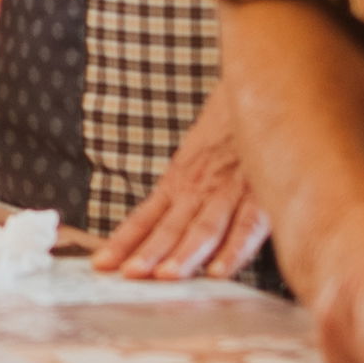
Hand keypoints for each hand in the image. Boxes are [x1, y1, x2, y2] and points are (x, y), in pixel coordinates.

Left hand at [96, 106, 265, 281]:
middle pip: (170, 227)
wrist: (260, 85)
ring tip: (166, 277)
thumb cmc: (228, 124)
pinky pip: (247, 225)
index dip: (123, 242)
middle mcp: (199, 187)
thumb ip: (182, 186)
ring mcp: (230, 190)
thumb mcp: (195, 152)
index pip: (145, 217)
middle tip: (129, 277)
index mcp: (179, 180)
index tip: (100, 266)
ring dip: (185, 254)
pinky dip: (235, 250)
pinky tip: (221, 271)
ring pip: (204, 228)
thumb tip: (157, 226)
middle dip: (148, 253)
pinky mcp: (262, 193)